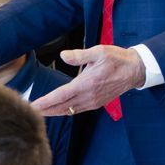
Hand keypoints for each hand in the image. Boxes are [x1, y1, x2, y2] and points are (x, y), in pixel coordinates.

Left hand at [30, 45, 145, 116]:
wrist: (135, 70)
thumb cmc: (117, 59)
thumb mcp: (99, 52)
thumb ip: (79, 55)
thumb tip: (63, 55)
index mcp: (86, 84)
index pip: (61, 96)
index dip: (45, 101)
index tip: (32, 105)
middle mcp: (88, 96)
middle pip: (61, 107)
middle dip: (45, 110)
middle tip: (29, 112)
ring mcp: (93, 102)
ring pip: (69, 110)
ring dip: (54, 112)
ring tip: (40, 112)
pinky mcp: (97, 103)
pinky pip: (77, 110)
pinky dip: (65, 110)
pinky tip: (58, 109)